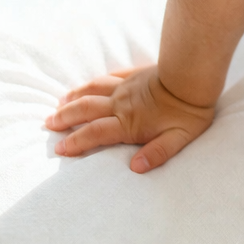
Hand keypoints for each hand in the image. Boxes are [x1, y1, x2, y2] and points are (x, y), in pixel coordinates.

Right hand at [46, 64, 214, 172]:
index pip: (94, 133)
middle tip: (48, 124)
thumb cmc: (190, 110)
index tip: (59, 149)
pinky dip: (91, 83)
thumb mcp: (179, 138)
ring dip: (73, 98)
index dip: (75, 142)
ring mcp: (125, 87)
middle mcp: (120, 104)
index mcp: (128, 122)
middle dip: (64, 118)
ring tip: (58, 105)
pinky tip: (85, 86)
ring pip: (91, 91)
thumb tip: (136, 168)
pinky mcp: (133, 75)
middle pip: (84, 110)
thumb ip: (157, 153)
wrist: (195, 75)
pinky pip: (106, 78)